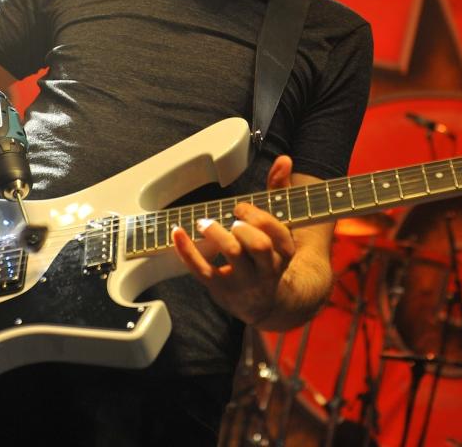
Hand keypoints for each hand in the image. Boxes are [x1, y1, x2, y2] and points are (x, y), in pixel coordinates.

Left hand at [173, 155, 296, 324]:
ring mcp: (243, 281)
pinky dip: (186, 250)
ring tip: (205, 222)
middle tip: (230, 218)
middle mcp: (267, 269)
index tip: (240, 209)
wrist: (262, 303)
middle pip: (259, 246)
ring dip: (217, 233)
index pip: (276, 232)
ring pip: (233, 256)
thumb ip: (279, 191)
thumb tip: (284, 159)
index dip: (257, 216)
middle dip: (243, 226)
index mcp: (283, 252)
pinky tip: (177, 232)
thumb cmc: (267, 254)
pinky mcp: (220, 288)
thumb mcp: (278, 226)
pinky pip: (202, 270)